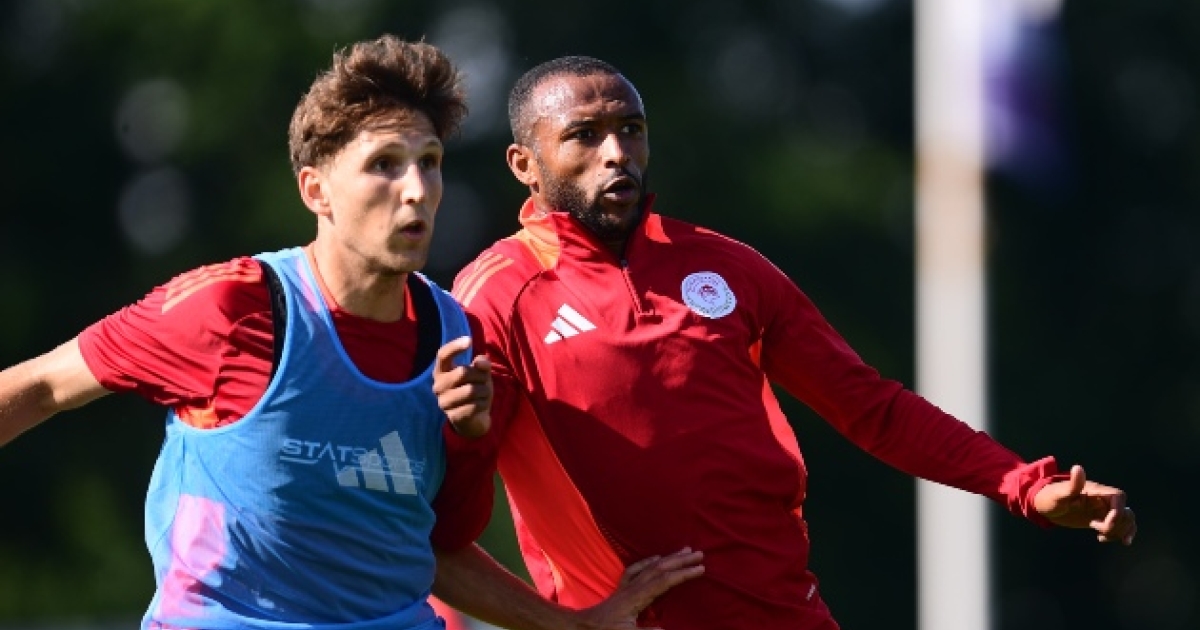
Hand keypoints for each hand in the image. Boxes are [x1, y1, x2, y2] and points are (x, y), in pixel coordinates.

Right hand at [432, 336, 491, 438]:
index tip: (469, 340)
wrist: (475, 418)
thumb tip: (481, 362)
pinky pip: (475, 405)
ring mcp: (444, 402)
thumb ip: (482, 364)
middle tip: (484, 382)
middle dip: (480, 376)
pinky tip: (481, 406)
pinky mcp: (453, 416)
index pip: (443, 355)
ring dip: (484, 391)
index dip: (455, 346)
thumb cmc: (475, 388)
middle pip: (463, 372)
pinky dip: (484, 403)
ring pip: (471, 390)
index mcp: (441, 371)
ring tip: (483, 394)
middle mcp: (438, 386)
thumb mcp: (481, 373)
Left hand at [574, 548, 704, 629]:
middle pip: (660, 569)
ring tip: (684, 550)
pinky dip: (648, 561)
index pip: (664, 581)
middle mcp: (632, 587)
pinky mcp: (621, 588)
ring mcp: (626, 586)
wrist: (582, 626)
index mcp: (637, 597)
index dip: (683, 574)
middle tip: (699, 553)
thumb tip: (668, 629)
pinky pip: (636, 569)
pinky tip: (655, 558)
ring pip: (650, 566)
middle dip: (680, 561)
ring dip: (668, 558)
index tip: (701, 568)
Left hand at [1033, 464, 1135, 544]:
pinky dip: (1120, 534)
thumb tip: (1078, 468)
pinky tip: (1106, 540)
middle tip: (1097, 530)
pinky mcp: (1099, 518)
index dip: (1118, 512)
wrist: (1043, 505)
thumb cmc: (1050, 497)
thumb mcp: (1059, 494)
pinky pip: (1118, 526)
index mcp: (1096, 491)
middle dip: (1117, 525)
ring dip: (1119, 531)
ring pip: (1125, 519)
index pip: (1119, 498)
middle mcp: (1102, 499)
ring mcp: (1102, 510)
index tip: (1103, 524)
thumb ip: (1072, 484)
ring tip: (1101, 537)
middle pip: (1125, 511)